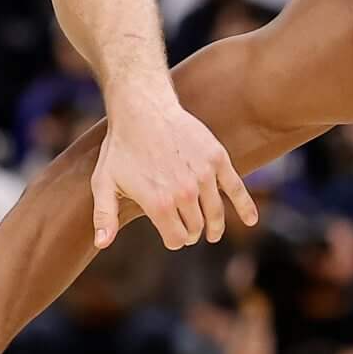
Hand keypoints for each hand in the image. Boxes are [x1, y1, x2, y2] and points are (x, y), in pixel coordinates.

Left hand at [92, 89, 256, 248]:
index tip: (172, 236)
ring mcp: (203, 176)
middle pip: (196, 228)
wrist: (142, 109)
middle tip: (188, 231)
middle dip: (192, 233)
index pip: (177, 239)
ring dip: (214, 227)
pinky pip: (236, 188)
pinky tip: (251, 221)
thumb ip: (104, 215)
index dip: (174, 240)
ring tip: (212, 233)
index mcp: (158, 204)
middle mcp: (184, 193)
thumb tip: (102, 244)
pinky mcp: (217, 159)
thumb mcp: (104, 182)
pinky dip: (245, 207)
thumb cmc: (121, 147)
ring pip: (215, 214)